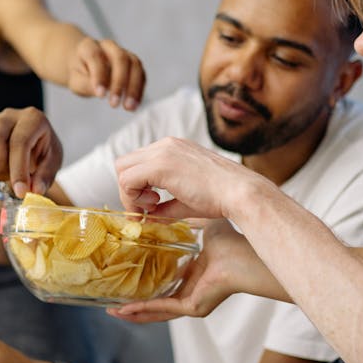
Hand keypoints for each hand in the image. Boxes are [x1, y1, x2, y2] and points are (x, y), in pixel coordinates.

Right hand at [0, 107, 61, 198]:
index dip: (19, 170)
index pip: (20, 142)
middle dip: (0, 168)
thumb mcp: (53, 163)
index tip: (21, 191)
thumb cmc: (42, 150)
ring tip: (7, 174)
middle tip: (12, 182)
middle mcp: (9, 115)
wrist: (31, 141)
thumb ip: (45, 177)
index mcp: (33, 118)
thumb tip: (34, 190)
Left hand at [67, 37, 144, 109]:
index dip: (99, 76)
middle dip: (119, 82)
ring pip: (135, 65)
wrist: (85, 65)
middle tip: (114, 104)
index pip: (96, 57)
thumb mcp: (75, 80)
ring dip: (134, 87)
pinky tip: (134, 105)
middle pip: (120, 58)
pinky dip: (139, 90)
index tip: (100, 96)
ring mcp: (123, 53)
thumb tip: (101, 92)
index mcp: (89, 46)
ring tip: (129, 107)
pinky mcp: (133, 63)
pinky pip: (141, 74)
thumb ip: (85, 84)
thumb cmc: (80, 73)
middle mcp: (108, 46)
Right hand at [109, 220, 264, 322]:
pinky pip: (163, 309)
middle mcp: (191, 291)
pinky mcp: (192, 307)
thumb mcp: (198, 226)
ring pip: (156, 310)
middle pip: (155, 300)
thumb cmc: (230, 241)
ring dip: (134, 311)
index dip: (142, 280)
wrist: (243, 254)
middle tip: (110, 299)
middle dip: (132, 301)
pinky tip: (126, 309)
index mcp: (193, 274)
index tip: (123, 275)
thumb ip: (181, 218)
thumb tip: (162, 205)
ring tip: (112, 310)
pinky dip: (143, 310)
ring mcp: (191, 302)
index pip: (163, 281)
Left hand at [114, 137, 269, 217]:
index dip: (137, 187)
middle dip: (128, 190)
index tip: (149, 207)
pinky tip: (154, 205)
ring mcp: (162, 152)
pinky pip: (128, 179)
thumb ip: (163, 207)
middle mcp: (165, 145)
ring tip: (151, 208)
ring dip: (130, 194)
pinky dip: (133, 197)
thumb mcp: (185, 200)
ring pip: (122, 169)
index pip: (138, 162)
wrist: (240, 193)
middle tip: (144, 210)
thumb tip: (146, 217)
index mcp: (173, 148)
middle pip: (124, 163)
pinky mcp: (161, 164)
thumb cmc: (221, 197)